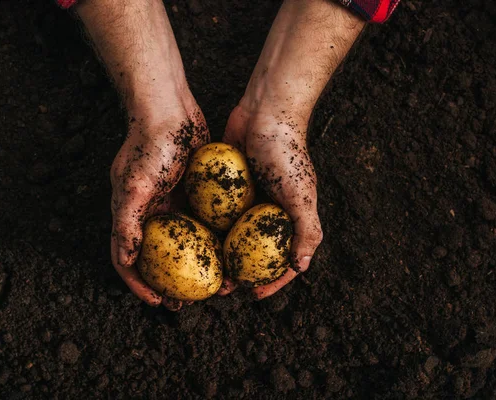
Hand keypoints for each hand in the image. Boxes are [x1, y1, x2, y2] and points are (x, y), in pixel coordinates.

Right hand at [111, 105, 208, 309]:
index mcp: (129, 214)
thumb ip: (127, 222)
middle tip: (186, 303)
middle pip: (156, 257)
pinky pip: (201, 223)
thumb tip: (125, 259)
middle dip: (168, 283)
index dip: (139, 284)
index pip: (127, 258)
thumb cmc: (150, 144)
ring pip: (182, 244)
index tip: (158, 302)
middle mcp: (149, 212)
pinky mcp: (192, 193)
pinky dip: (209, 240)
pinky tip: (228, 252)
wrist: (170, 108)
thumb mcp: (135, 184)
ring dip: (194, 265)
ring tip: (212, 283)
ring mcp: (171, 203)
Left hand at [218, 105, 322, 298]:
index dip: (271, 282)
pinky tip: (190, 240)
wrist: (265, 112)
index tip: (252, 295)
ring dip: (218, 256)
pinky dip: (206, 228)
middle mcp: (268, 213)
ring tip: (202, 269)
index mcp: (289, 219)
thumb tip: (301, 267)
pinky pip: (216, 214)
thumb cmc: (287, 152)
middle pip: (253, 254)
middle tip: (220, 287)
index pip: (283, 260)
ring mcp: (246, 201)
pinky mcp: (226, 188)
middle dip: (239, 274)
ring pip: (231, 237)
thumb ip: (306, 229)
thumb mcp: (301, 194)